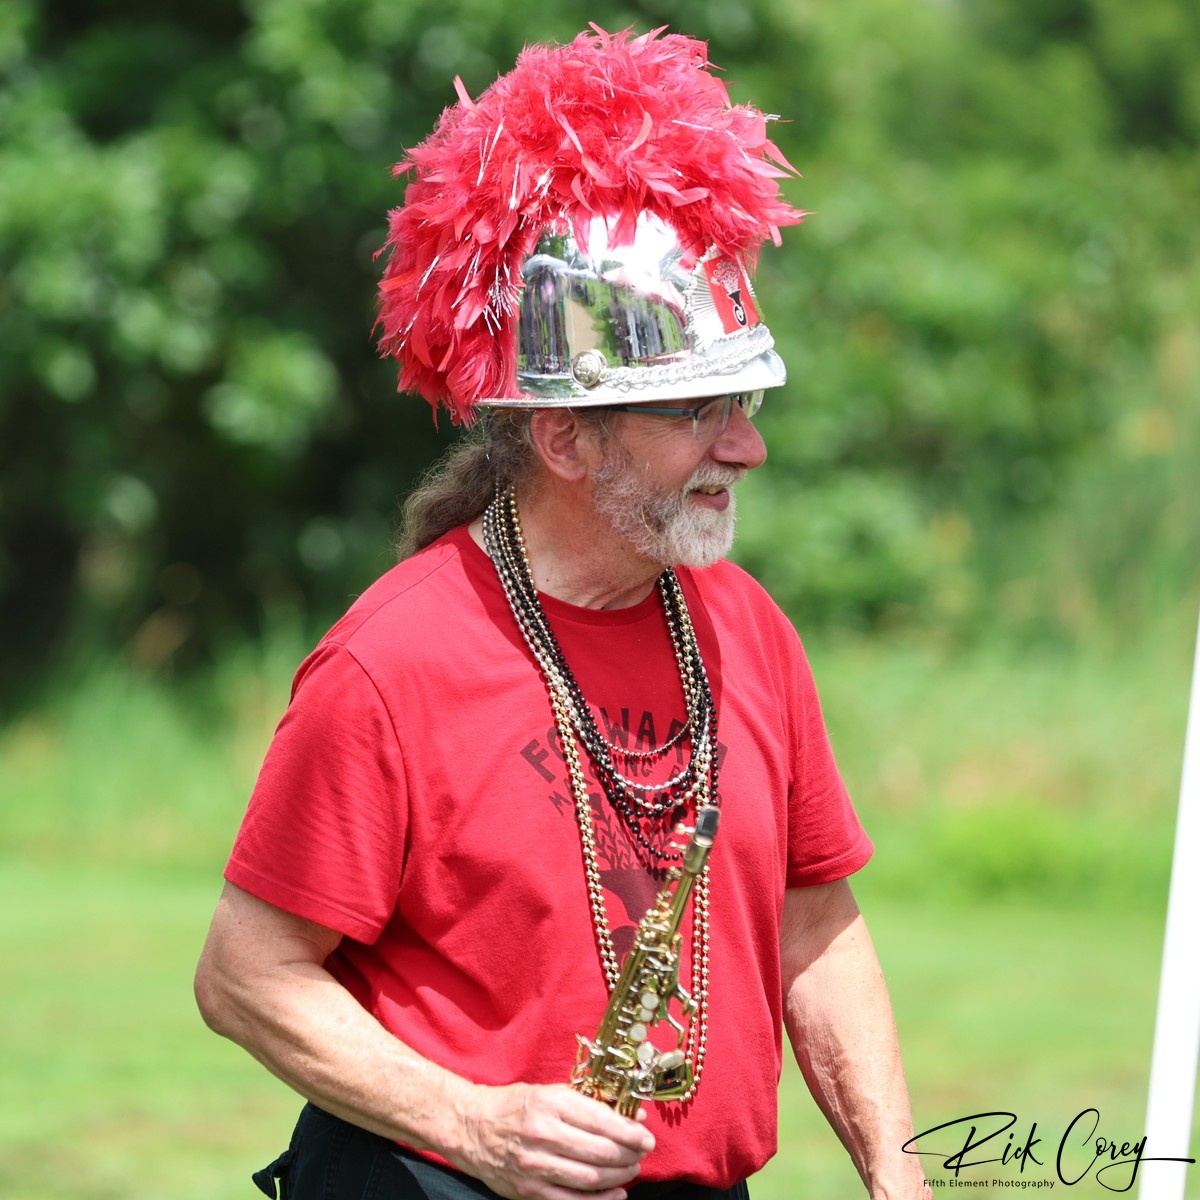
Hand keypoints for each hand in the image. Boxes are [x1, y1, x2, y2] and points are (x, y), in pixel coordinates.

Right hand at [447, 1082, 654, 1199]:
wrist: (471, 1128)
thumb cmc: (515, 1106)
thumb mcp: (550, 1093)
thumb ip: (590, 1104)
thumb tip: (632, 1115)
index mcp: (550, 1103)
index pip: (602, 1120)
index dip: (630, 1132)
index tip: (646, 1137)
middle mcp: (543, 1134)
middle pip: (600, 1152)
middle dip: (629, 1155)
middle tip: (641, 1154)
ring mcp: (535, 1165)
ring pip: (590, 1178)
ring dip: (619, 1178)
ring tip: (630, 1171)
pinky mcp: (529, 1191)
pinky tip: (615, 1195)